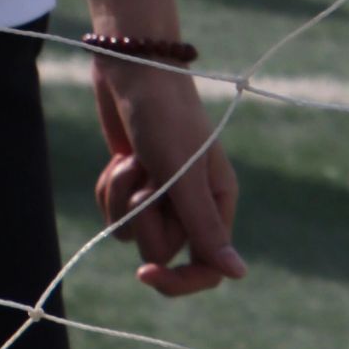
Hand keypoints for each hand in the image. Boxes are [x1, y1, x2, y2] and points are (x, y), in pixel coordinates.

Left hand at [91, 62, 243, 296]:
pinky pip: (114, 209)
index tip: (145, 273)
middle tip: (146, 173)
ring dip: (122, 196)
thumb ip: (206, 225)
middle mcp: (192, 203)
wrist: (130, 66)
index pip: (207, 269)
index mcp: (217, 203)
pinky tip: (118, 157)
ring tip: (131, 159)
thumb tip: (238, 274)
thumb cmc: (163, 114)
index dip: (178, 281)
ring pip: (132, 231)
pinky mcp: (133, 180)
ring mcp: (160, 192)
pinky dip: (109, 186)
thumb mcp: (183, 172)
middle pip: (162, 250)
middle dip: (143, 215)